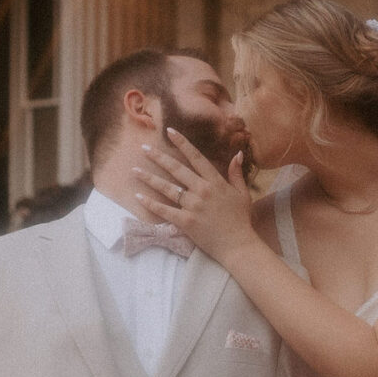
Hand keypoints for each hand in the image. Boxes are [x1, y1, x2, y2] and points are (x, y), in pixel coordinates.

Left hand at [134, 129, 254, 264]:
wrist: (238, 245)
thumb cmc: (241, 220)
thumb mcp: (242, 193)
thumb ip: (236, 173)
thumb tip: (236, 153)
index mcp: (215, 182)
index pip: (196, 157)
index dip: (182, 143)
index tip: (169, 131)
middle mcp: (202, 190)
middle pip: (176, 169)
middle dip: (158, 157)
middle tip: (144, 148)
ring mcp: (192, 206)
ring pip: (167, 188)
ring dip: (149, 178)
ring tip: (135, 170)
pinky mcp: (185, 221)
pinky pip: (164, 210)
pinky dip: (150, 203)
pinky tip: (139, 196)